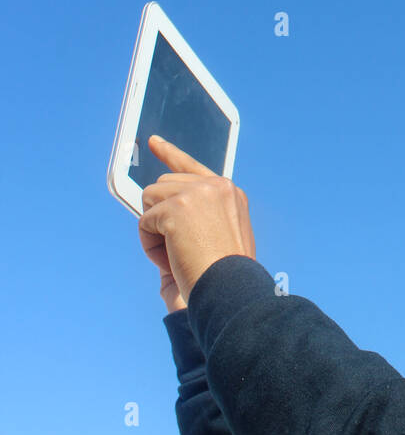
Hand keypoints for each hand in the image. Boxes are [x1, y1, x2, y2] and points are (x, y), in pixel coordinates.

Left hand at [138, 136, 255, 306]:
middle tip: (179, 249)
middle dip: (161, 218)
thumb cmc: (223, 278)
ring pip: (150, 200)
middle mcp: (217, 186)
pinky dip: (150, 245)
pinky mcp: (178, 206)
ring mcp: (198, 193)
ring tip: (178, 254)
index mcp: (230, 193)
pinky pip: (144, 222)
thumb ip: (197, 216)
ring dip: (155, 231)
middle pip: (162, 186)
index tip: (154, 142)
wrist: (228, 292)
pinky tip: (172, 258)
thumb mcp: (217, 237)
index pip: (192, 167)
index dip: (170, 154)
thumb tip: (157, 206)